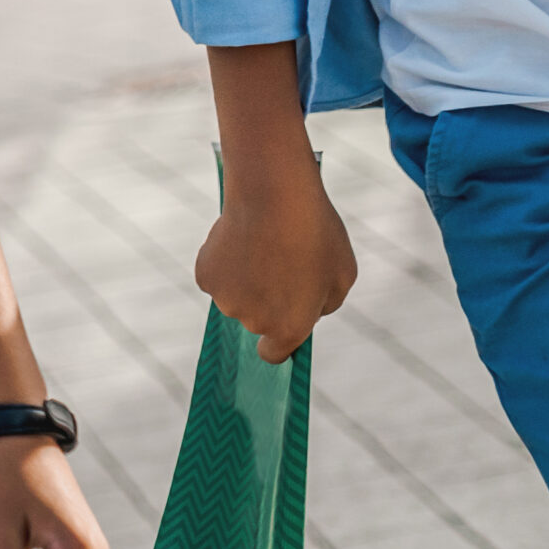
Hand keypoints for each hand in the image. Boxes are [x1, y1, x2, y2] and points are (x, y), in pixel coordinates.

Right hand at [196, 153, 356, 364]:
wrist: (274, 195)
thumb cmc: (316, 233)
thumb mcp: (343, 274)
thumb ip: (325, 303)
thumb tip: (309, 307)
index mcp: (289, 328)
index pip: (274, 353)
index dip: (278, 340)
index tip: (282, 320)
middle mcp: (253, 321)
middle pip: (256, 319)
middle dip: (267, 299)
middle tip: (281, 263)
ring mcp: (225, 299)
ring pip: (235, 296)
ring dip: (245, 280)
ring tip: (262, 245)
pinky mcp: (205, 275)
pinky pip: (216, 275)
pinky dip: (226, 262)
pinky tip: (242, 238)